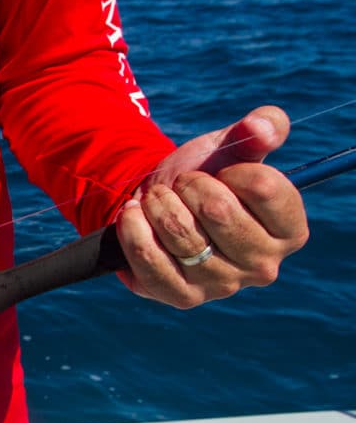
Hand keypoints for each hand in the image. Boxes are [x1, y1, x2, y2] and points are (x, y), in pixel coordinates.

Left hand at [115, 105, 308, 308]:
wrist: (157, 202)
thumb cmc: (204, 176)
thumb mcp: (232, 147)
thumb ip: (258, 128)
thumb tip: (262, 125)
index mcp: (289, 231)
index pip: (263, 187)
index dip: (231, 169)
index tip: (222, 174)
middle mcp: (263, 266)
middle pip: (217, 210)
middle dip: (188, 185)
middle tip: (181, 186)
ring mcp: (221, 286)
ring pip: (178, 230)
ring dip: (157, 202)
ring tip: (157, 199)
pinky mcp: (180, 297)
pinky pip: (148, 258)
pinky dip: (133, 228)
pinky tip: (133, 215)